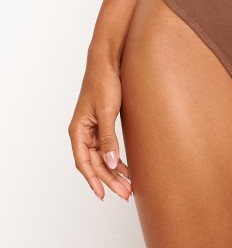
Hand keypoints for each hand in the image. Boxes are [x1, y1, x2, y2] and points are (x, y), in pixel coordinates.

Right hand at [68, 57, 132, 201]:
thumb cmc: (103, 82)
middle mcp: (83, 132)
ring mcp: (92, 128)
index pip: (84, 163)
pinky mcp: (103, 123)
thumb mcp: (107, 112)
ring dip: (114, 171)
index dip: (93, 180)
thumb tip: (110, 163)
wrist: (109, 61)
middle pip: (95, 163)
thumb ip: (108, 138)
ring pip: (102, 157)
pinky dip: (116, 158)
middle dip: (109, 180)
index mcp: (78, 131)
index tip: (103, 195)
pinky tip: (126, 168)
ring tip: (129, 186)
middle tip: (125, 194)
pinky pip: (107, 147)